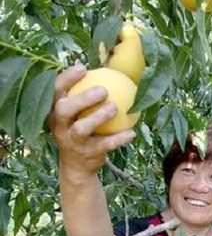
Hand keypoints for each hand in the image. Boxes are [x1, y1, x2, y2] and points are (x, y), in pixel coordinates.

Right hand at [49, 63, 135, 180]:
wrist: (77, 167)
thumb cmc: (80, 132)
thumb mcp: (76, 115)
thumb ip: (85, 97)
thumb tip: (105, 71)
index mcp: (55, 112)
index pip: (56, 91)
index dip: (67, 78)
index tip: (83, 68)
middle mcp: (60, 126)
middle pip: (64, 109)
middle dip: (82, 98)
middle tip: (104, 90)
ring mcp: (73, 141)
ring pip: (82, 128)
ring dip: (98, 117)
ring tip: (115, 107)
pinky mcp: (88, 154)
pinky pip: (105, 145)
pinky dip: (118, 139)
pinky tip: (132, 132)